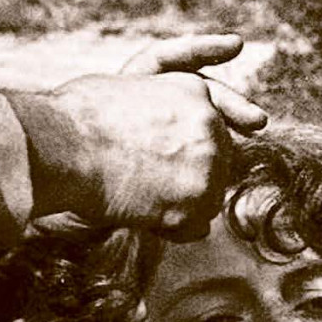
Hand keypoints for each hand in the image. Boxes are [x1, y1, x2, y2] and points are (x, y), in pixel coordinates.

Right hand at [7, 37, 266, 231]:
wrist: (65, 146)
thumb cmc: (76, 121)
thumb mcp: (128, 91)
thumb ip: (158, 111)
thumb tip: (173, 135)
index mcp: (191, 91)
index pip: (221, 120)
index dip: (233, 124)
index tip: (256, 124)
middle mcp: (209, 123)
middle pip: (219, 164)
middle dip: (193, 179)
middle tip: (149, 187)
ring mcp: (207, 162)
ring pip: (209, 198)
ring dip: (181, 206)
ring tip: (139, 198)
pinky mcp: (199, 198)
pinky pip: (196, 226)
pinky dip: (173, 230)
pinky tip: (144, 217)